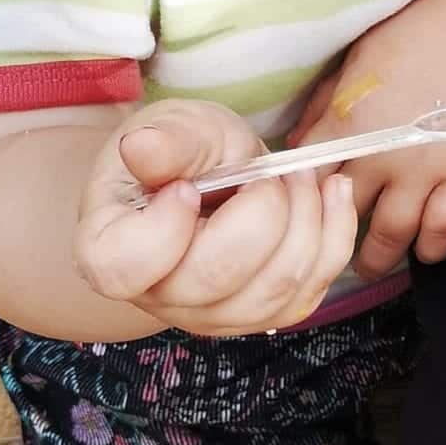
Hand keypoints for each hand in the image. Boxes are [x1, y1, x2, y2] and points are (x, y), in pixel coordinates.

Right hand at [73, 100, 355, 333]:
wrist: (206, 175)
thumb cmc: (181, 151)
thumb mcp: (175, 128)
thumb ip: (167, 141)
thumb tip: (142, 148)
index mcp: (111, 252)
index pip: (127, 267)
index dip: (165, 227)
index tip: (190, 186)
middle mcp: (159, 298)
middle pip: (220, 277)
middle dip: (264, 209)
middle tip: (270, 169)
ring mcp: (214, 316)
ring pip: (277, 288)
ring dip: (306, 218)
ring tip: (301, 175)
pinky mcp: (264, 315)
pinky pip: (312, 289)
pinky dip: (334, 234)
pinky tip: (331, 193)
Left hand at [292, 34, 445, 279]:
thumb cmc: (416, 35)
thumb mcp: (357, 62)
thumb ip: (324, 106)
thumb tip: (296, 145)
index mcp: (346, 123)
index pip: (304, 177)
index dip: (295, 199)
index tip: (295, 210)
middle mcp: (379, 155)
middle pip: (341, 213)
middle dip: (331, 232)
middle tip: (330, 244)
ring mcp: (423, 171)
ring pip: (389, 235)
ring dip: (376, 256)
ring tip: (370, 263)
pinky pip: (443, 230)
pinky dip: (431, 247)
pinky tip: (424, 250)